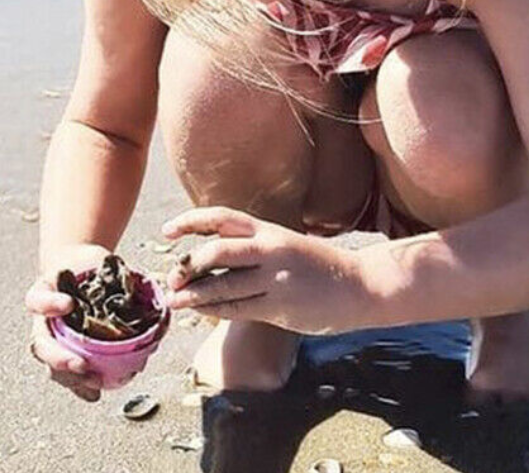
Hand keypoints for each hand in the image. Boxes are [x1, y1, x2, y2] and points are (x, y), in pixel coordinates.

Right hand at [24, 243, 109, 401]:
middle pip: (40, 344)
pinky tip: (95, 393)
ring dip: (70, 378)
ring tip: (91, 381)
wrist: (80, 270)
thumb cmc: (88, 266)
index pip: (37, 301)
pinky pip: (70, 376)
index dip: (49, 305)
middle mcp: (45, 321)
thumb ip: (114, 273)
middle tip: (79, 363)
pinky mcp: (69, 354)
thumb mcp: (97, 261)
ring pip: (51, 366)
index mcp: (45, 294)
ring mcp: (55, 341)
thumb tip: (147, 293)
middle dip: (58, 358)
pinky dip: (82, 387)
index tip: (69, 304)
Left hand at [163, 207, 370, 335]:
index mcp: (267, 229)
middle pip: (216, 252)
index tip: (167, 231)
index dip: (189, 222)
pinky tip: (199, 311)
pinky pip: (238, 309)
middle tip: (171, 277)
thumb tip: (208, 254)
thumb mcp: (283, 243)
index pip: (220, 218)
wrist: (361, 285)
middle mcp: (269, 250)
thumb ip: (250, 245)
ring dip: (194, 295)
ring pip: (223, 286)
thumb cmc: (315, 265)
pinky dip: (214, 310)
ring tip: (173, 300)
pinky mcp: (280, 307)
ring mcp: (275, 279)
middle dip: (188, 265)